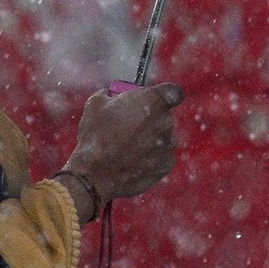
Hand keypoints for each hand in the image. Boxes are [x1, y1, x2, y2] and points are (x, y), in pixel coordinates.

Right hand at [64, 83, 182, 203]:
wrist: (94, 175)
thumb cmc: (94, 136)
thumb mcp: (96, 103)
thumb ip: (112, 93)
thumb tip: (111, 93)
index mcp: (153, 100)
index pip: (173, 92)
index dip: (166, 95)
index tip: (155, 100)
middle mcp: (166, 121)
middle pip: (164, 115)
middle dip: (149, 118)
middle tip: (129, 125)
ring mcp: (169, 144)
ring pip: (163, 136)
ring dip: (150, 139)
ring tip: (126, 147)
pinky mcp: (167, 164)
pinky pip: (162, 156)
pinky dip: (150, 158)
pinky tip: (132, 160)